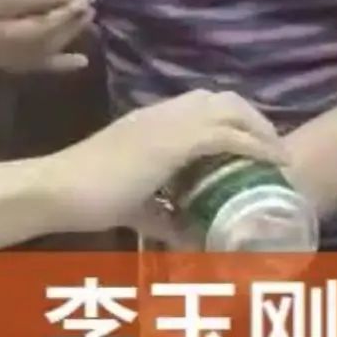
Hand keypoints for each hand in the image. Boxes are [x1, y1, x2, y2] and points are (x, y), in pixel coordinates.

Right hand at [0, 0, 94, 73]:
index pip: (15, 0)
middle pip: (32, 29)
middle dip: (63, 17)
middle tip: (87, 3)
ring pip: (39, 48)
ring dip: (68, 32)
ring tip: (87, 16)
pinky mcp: (10, 66)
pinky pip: (38, 66)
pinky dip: (62, 64)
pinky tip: (83, 60)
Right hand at [47, 89, 286, 233]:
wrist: (59, 189)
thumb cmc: (85, 196)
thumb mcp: (133, 205)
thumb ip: (161, 215)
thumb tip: (189, 237)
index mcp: (149, 121)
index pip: (201, 105)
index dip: (230, 119)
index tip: (250, 143)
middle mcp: (163, 113)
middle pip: (224, 98)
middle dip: (253, 119)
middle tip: (272, 148)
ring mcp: (169, 123)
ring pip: (231, 109)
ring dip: (260, 128)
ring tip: (278, 154)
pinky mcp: (175, 141)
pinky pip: (228, 134)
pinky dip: (255, 145)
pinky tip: (272, 162)